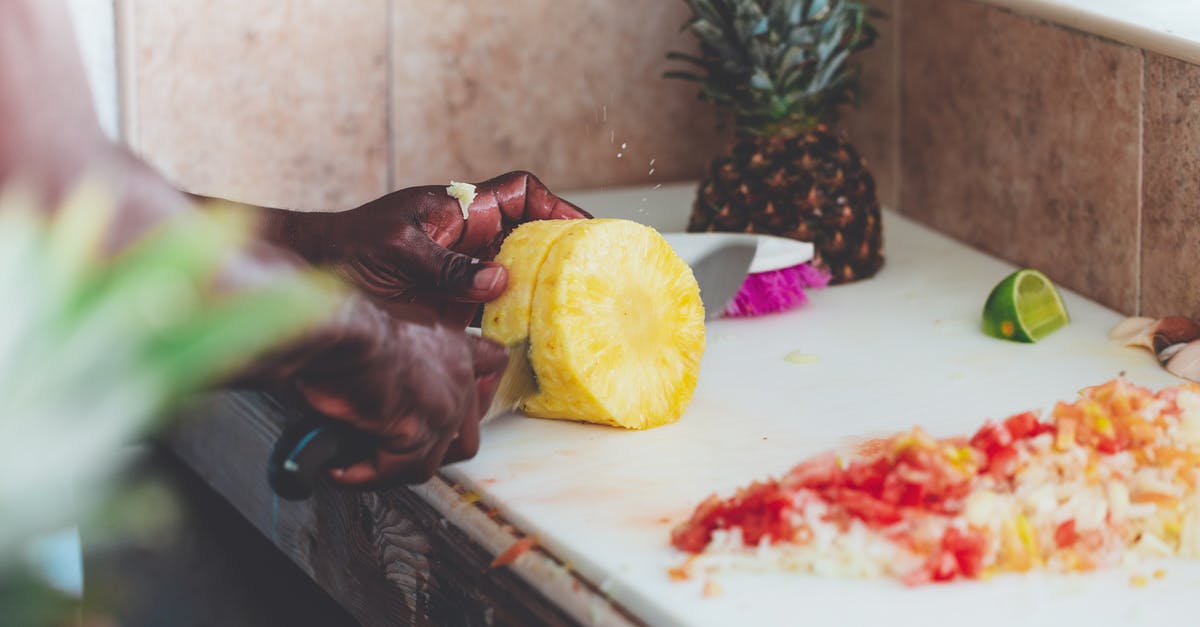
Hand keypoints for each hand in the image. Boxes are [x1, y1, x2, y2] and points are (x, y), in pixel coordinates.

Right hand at [250, 295, 508, 485]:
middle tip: (396, 453)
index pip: (492, 364)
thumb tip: (384, 379)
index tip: (463, 403)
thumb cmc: (350, 321)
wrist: (339, 327)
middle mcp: (457, 377)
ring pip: (428, 460)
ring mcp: (442, 408)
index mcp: (452, 344)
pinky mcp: (414, 432)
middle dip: (431, 451)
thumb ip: (401, 351)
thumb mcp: (388, 323)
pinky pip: (393, 470)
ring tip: (358, 463)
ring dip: (391, 467)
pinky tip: (340, 468)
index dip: (481, 389)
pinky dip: (363, 475)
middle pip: (467, 433)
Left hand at [270, 171, 589, 325]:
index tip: (582, 228)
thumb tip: (498, 279)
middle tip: (592, 281)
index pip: (521, 194)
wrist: (309, 278)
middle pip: (529, 240)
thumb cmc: (344, 249)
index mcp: (460, 211)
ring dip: (540, 297)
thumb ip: (445, 265)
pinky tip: (524, 349)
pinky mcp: (450, 309)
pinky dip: (511, 329)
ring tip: (569, 319)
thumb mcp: (396, 250)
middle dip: (560, 256)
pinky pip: (493, 315)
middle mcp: (467, 241)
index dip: (556, 205)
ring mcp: (461, 275)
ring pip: (517, 281)